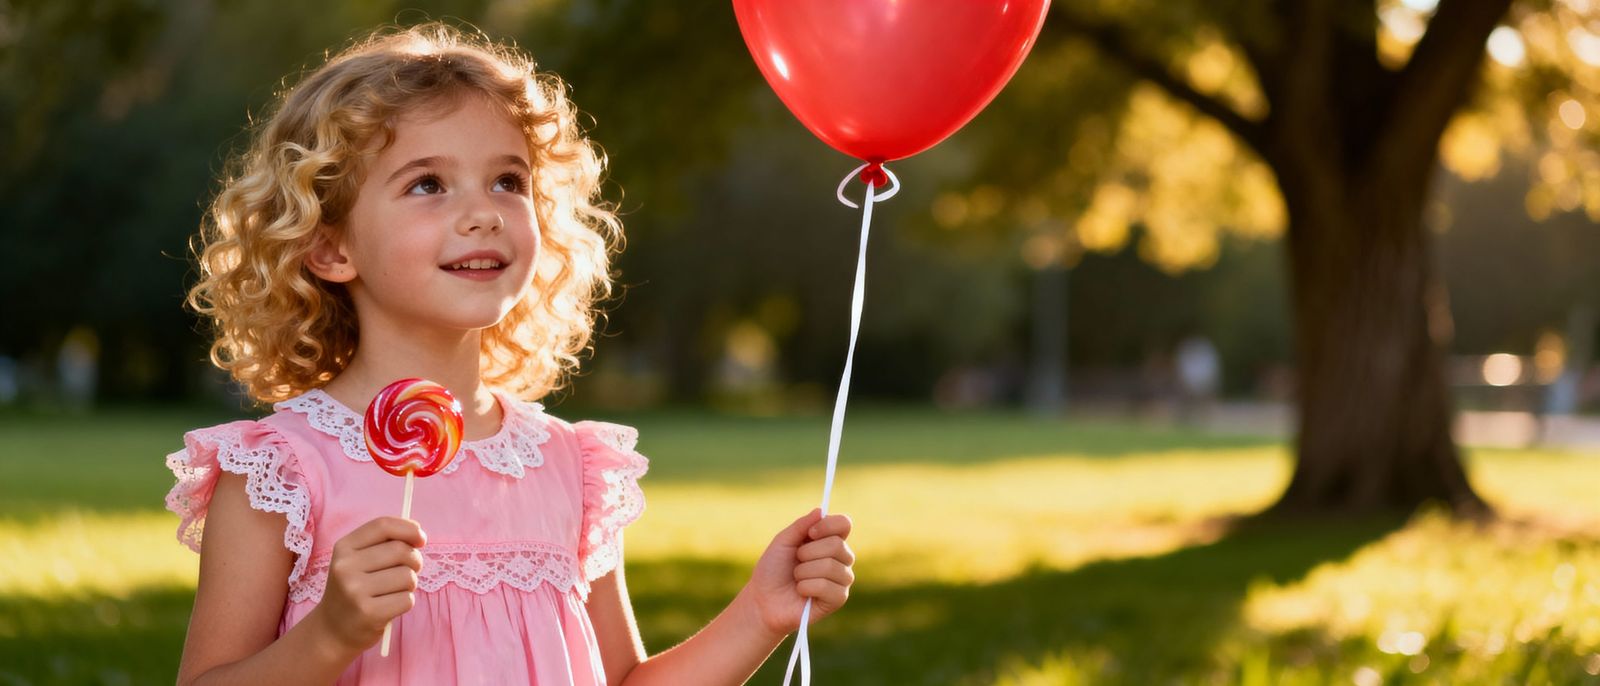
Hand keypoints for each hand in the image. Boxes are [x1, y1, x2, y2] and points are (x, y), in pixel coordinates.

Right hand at [306, 517, 425, 653]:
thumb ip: (384, 543)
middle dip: (414, 560)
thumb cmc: (354, 590)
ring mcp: (355, 591)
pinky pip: (407, 599)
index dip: (409, 528)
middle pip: (401, 550)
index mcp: (344, 548)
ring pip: (408, 576)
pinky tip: (389, 607)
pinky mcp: (368, 613)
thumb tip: (418, 534)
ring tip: (393, 591)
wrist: (331, 631)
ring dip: (410, 584)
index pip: (383, 525)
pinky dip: (406, 602)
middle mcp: (346, 567)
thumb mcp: (357, 561)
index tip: (421, 539)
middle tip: (407, 571)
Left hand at [745, 509, 854, 637]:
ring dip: (803, 572)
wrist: (763, 599)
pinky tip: (801, 591)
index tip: (809, 533)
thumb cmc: (773, 569)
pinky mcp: (838, 599)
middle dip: (807, 553)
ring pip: (829, 566)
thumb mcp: (783, 541)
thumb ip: (802, 525)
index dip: (827, 526)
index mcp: (830, 540)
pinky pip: (825, 586)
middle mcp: (842, 558)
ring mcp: (842, 579)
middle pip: (836, 544)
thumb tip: (821, 510)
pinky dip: (806, 587)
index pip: (844, 524)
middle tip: (796, 562)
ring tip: (797, 578)